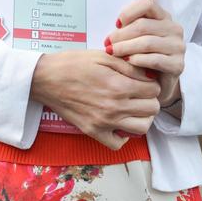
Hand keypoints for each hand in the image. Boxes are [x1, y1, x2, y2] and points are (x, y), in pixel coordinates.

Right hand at [30, 49, 160, 149]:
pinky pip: (119, 143)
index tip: (145, 80)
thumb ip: (129, 66)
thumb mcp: (104, 56)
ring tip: (134, 107)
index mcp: (118, 85)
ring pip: (141, 128)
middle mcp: (114, 107)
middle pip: (152, 109)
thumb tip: (148, 75)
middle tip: (141, 92)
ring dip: (142, 117)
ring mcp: (104, 122)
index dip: (152, 83)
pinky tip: (120, 121)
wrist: (47, 78)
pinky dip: (124, 135)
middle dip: (150, 99)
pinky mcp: (93, 132)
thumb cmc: (74, 63)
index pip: (153, 90)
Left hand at [105, 0, 184, 108]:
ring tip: (113, 52)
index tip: (116, 24)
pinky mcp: (177, 65)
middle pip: (143, 25)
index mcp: (164, 17)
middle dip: (121, 34)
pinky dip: (138, 60)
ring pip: (147, 42)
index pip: (148, 4)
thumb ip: (130, 26)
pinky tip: (128, 61)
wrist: (158, 82)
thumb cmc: (143, 55)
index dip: (129, 12)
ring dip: (126, 47)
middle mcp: (174, 29)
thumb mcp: (137, 37)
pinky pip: (154, 59)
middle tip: (108, 43)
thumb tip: (115, 25)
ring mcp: (178, 47)